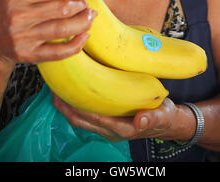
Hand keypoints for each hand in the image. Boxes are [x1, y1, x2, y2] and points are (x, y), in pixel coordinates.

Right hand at [0, 0, 95, 68]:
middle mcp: (18, 16)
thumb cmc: (12, 10)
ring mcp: (23, 37)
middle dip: (80, 5)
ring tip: (90, 17)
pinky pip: (58, 52)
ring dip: (83, 22)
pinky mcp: (28, 55)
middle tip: (86, 4)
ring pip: (62, 30)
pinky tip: (85, 35)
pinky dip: (76, 44)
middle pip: (61, 9)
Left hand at [52, 94, 181, 141]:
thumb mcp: (162, 115)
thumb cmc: (163, 116)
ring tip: (56, 90)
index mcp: (121, 128)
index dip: (79, 109)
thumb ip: (152, 118)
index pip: (95, 119)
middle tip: (54, 89)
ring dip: (67, 107)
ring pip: (80, 120)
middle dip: (66, 108)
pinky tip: (71, 91)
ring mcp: (106, 127)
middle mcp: (110, 130)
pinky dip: (75, 105)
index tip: (66, 95)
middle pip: (81, 121)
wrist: (165, 122)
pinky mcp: (105, 121)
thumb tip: (141, 121)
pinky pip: (85, 116)